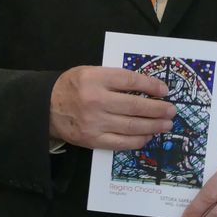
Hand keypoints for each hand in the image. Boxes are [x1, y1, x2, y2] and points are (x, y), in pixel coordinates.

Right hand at [49, 66, 175, 149]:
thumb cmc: (71, 87)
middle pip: (135, 106)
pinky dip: (139, 140)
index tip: (165, 90)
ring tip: (166, 124)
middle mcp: (95, 101)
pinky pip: (122, 143)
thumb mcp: (89, 73)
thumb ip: (114, 78)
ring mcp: (94, 123)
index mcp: (94, 79)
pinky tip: (148, 136)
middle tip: (172, 111)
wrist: (45, 108)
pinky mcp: (93, 140)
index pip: (130, 81)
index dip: (151, 86)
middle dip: (158, 109)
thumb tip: (147, 88)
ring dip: (154, 126)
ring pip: (132, 126)